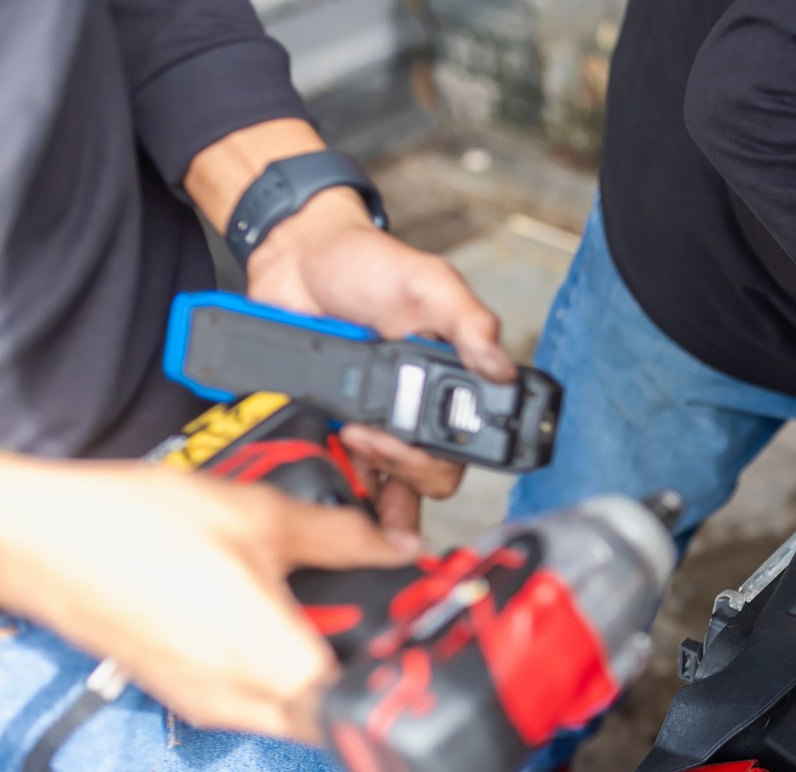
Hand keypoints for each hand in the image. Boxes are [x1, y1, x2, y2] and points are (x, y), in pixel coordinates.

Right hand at [0, 457, 417, 740]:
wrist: (37, 539)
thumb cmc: (129, 528)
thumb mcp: (257, 516)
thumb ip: (340, 535)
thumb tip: (394, 544)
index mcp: (269, 664)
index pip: (363, 715)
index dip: (399, 691)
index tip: (422, 659)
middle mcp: (240, 702)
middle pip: (335, 720)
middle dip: (365, 681)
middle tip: (384, 629)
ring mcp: (208, 706)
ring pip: (295, 714)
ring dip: (321, 676)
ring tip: (331, 617)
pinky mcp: (185, 696)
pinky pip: (255, 701)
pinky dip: (279, 673)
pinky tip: (278, 622)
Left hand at [244, 188, 514, 533]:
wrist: (294, 260)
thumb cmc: (366, 264)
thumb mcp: (429, 282)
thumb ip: (469, 321)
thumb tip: (501, 368)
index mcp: (449, 385)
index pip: (466, 449)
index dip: (445, 460)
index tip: (413, 439)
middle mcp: (414, 412)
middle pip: (426, 480)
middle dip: (400, 469)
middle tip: (367, 435)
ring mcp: (371, 423)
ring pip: (382, 486)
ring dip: (366, 481)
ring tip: (344, 443)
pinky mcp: (328, 427)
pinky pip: (335, 468)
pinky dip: (328, 468)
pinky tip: (321, 450)